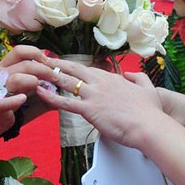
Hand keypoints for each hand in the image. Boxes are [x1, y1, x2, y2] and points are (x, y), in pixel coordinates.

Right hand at [0, 46, 51, 134]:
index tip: (49, 63)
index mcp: (6, 66)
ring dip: (32, 82)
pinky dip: (16, 100)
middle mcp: (0, 75)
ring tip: (42, 87)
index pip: (20, 50)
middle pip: (24, 64)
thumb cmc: (13, 103)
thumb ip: (45, 84)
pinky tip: (23, 99)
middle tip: (55, 78)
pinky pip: (6, 101)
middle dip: (44, 69)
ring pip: (15, 79)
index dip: (36, 53)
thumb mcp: (28, 90)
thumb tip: (66, 82)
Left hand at [34, 57, 165, 148]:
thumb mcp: (148, 88)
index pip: (87, 69)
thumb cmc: (150, 111)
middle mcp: (100, 82)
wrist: (149, 125)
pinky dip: (50, 96)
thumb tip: (129, 75)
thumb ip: (137, 78)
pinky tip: (40, 92)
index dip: (73, 66)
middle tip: (42, 59)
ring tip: (35, 72)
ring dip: (49, 75)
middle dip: (56, 63)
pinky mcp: (89, 110)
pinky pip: (65, 102)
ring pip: (66, 81)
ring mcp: (93, 95)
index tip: (63, 64)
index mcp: (111, 78)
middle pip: (73, 69)